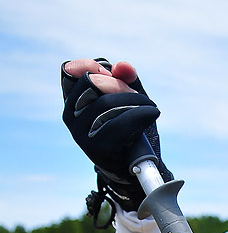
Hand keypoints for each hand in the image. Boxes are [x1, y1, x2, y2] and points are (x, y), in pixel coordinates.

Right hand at [61, 57, 172, 212]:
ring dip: (134, 100)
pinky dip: (140, 115)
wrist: (134, 166)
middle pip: (92, 83)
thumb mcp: (127, 97)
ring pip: (106, 103)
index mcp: (71, 100)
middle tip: (138, 95)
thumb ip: (125, 78)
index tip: (110, 72)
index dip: (91, 66)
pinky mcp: (96, 148)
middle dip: (119, 84)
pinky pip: (118, 124)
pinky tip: (152, 113)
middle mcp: (70, 116)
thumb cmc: (128, 127)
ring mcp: (80, 133)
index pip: (70, 70)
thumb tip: (123, 66)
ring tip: (149, 106)